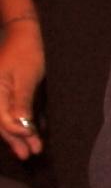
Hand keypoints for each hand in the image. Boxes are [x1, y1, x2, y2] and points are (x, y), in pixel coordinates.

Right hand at [0, 18, 43, 158]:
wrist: (23, 33)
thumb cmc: (27, 52)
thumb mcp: (27, 77)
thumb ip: (21, 102)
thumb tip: (19, 126)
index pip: (1, 118)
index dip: (15, 131)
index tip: (30, 138)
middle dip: (15, 139)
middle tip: (30, 154)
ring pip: (2, 120)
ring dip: (16, 136)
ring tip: (31, 151)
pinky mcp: (2, 94)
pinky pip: (5, 113)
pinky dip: (16, 124)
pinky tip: (27, 136)